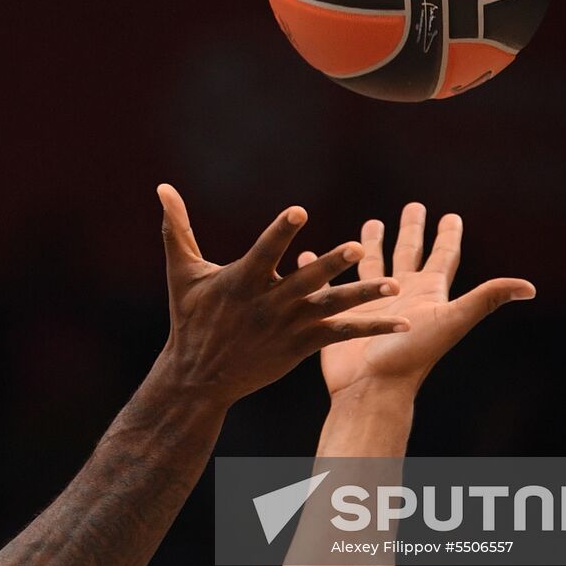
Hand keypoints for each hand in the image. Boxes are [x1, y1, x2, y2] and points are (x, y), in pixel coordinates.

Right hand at [155, 184, 409, 405]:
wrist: (198, 378)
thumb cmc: (189, 319)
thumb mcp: (181, 272)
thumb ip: (177, 227)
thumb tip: (162, 187)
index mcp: (240, 282)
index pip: (265, 251)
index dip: (281, 232)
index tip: (298, 211)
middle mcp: (268, 304)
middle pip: (305, 280)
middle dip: (331, 264)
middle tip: (358, 247)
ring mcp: (287, 326)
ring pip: (330, 307)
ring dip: (362, 295)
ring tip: (393, 284)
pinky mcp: (301, 345)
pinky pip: (341, 333)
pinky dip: (372, 327)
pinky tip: (403, 322)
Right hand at [301, 202, 534, 402]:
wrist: (372, 387)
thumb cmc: (413, 353)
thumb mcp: (453, 319)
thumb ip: (487, 298)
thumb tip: (531, 287)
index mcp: (428, 293)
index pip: (443, 257)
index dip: (449, 236)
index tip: (452, 217)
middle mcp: (401, 296)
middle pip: (409, 255)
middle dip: (413, 230)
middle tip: (414, 206)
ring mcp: (371, 305)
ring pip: (372, 266)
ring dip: (372, 245)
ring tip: (370, 223)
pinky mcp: (344, 313)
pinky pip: (331, 284)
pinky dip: (323, 267)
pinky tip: (311, 254)